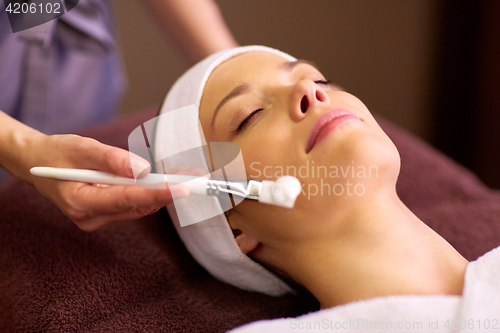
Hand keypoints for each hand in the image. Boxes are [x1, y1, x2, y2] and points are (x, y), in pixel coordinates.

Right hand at [25, 133, 190, 231]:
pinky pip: (134, 205)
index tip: (183, 188)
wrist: (39, 165)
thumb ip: (111, 159)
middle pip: (138, 205)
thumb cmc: (57, 153)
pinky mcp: (106, 214)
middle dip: (169, 191)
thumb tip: (144, 169)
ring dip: (164, 191)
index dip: (157, 193)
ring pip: (140, 206)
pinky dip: (152, 192)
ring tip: (189, 176)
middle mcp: (91, 217)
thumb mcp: (81, 148)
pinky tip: (168, 180)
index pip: (126, 199)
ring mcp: (98, 219)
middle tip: (198, 179)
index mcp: (80, 202)